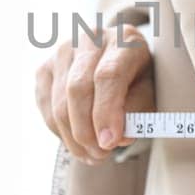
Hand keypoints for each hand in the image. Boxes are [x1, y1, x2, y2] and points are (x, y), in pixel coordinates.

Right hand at [34, 23, 154, 164]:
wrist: (119, 62)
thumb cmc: (138, 80)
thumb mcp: (150, 93)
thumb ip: (138, 112)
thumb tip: (117, 138)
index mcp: (124, 39)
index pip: (108, 75)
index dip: (107, 112)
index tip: (110, 143)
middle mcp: (89, 38)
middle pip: (78, 90)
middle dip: (87, 131)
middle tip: (101, 156)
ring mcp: (62, 51)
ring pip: (59, 104)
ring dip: (74, 138)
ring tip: (93, 155)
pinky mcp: (44, 68)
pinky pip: (46, 109)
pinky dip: (61, 132)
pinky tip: (78, 141)